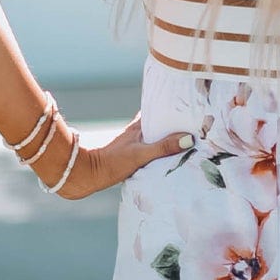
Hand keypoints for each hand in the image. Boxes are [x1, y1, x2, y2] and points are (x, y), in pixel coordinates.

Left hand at [40, 114, 192, 199]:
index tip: (187, 105)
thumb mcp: (141, 154)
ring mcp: (132, 144)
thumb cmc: (111, 162)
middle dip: (173, 122)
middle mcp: (135, 133)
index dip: (171, 106)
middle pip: (158, 122)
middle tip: (193, 123)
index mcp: (139, 127)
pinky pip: (150, 148)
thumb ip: (164, 147)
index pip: (157, 109)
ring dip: (166, 136)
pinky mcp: (128, 156)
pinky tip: (166, 157)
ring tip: (185, 139)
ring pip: (153, 135)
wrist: (86, 174)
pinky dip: (159, 149)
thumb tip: (189, 139)